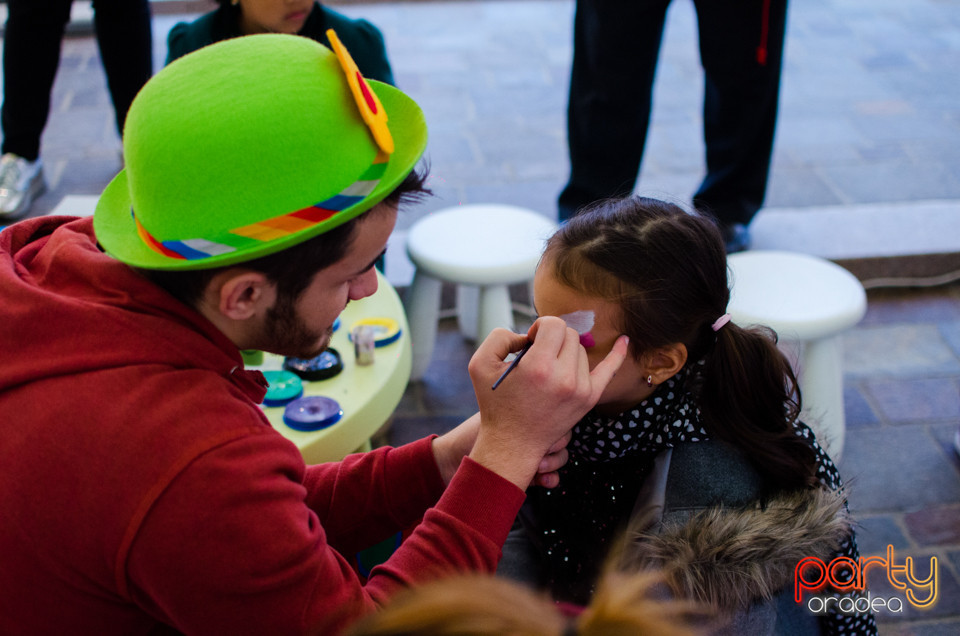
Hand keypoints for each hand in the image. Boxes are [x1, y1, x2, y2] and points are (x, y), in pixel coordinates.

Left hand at [432, 415, 568, 486]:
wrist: (453, 461)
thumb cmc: (470, 435)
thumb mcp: (495, 417)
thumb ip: (517, 409)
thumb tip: (541, 398)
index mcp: (526, 411)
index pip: (554, 413)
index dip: (553, 424)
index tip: (541, 432)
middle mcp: (531, 431)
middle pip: (562, 435)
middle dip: (554, 446)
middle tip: (539, 454)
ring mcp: (532, 452)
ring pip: (560, 456)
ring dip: (554, 463)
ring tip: (538, 468)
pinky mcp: (529, 473)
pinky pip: (552, 476)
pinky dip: (551, 479)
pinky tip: (542, 480)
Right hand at [466, 316, 628, 488]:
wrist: (512, 444)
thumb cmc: (495, 403)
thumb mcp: (480, 364)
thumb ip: (500, 336)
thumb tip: (527, 335)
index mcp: (539, 366)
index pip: (553, 324)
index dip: (539, 327)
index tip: (530, 342)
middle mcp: (564, 377)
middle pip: (569, 335)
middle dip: (552, 339)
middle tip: (537, 355)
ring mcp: (581, 389)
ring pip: (580, 350)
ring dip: (564, 352)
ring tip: (548, 369)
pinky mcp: (589, 399)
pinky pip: (609, 370)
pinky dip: (617, 354)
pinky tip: (624, 341)